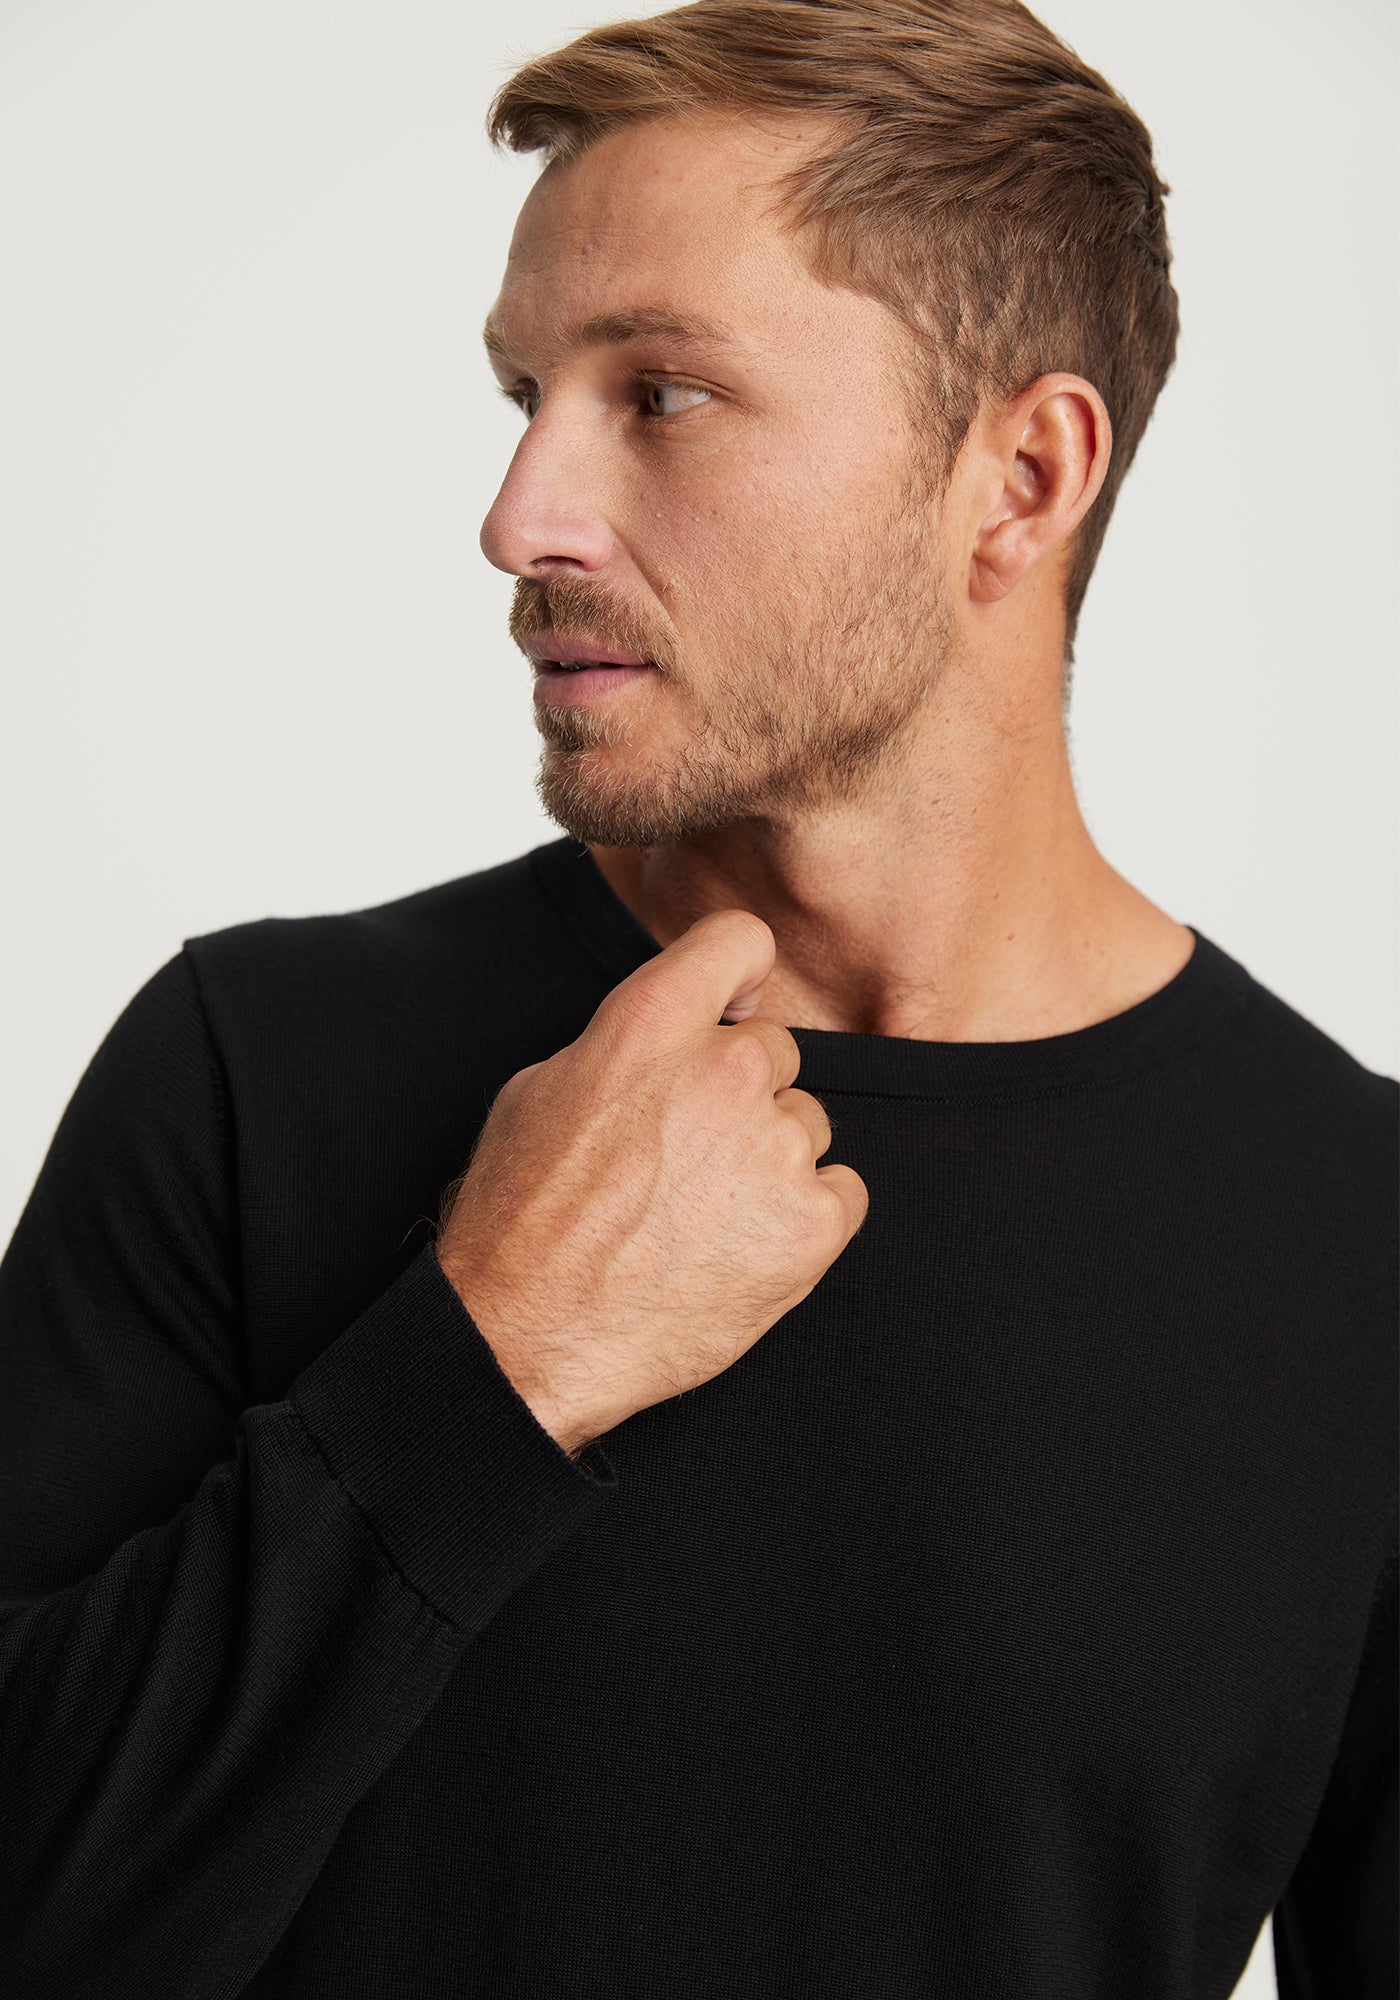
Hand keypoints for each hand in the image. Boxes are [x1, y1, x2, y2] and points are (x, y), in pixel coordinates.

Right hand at [435, 910, 867, 1456]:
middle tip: (684, 1156)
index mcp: (650, 1023)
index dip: (738, 978)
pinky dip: (802, 1218)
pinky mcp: (812, 1221)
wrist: (529, 1338)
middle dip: (741, 1093)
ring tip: (699, 1215)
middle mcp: (724, 1070)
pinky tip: (741, 1246)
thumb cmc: (521, 1221)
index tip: (731, 1009)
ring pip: (804, 1124)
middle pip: (775, 1049)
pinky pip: (840, 1191)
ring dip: (767, 1160)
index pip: (741, 940)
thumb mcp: (543, 1091)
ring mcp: (774, 1146)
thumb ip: (625, 1046)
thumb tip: (673, 1038)